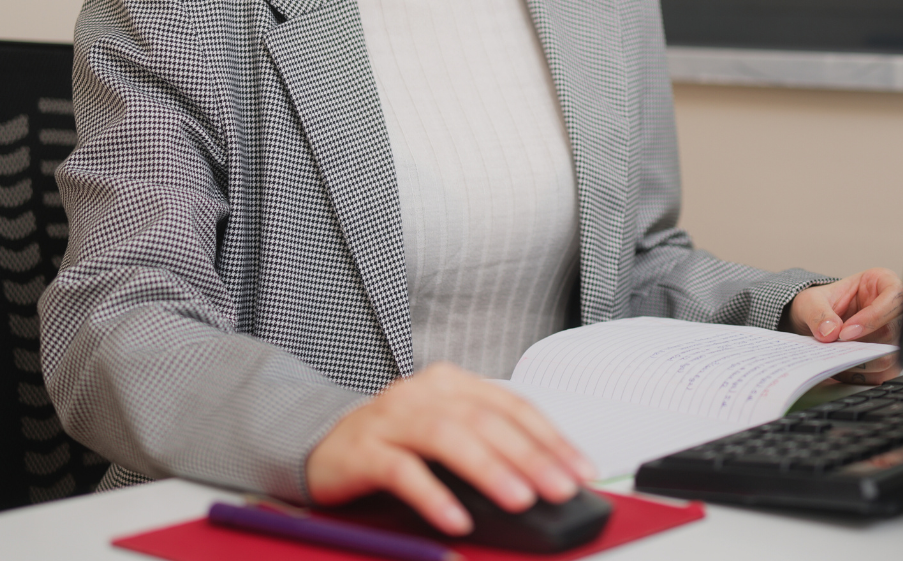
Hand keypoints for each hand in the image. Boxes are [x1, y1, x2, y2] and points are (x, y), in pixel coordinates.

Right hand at [305, 362, 595, 534]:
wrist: (320, 444)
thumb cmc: (393, 443)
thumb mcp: (444, 436)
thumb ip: (487, 447)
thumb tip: (545, 482)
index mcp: (450, 383)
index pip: (512, 405)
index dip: (551, 437)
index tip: (581, 469)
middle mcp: (422, 393)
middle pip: (485, 419)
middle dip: (530, 456)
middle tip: (560, 488)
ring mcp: (390, 419)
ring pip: (448, 436)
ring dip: (489, 469)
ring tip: (520, 500)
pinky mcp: (362, 450)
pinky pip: (403, 471)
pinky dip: (434, 496)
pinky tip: (456, 519)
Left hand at [788, 267, 902, 384]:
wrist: (812, 324)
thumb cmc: (817, 304)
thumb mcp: (810, 301)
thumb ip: (818, 312)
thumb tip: (830, 332)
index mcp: (881, 283)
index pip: (894, 298)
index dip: (874, 317)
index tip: (846, 332)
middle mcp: (892, 310)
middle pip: (895, 332)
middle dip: (863, 345)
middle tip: (837, 350)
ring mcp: (892, 336)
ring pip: (891, 356)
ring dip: (861, 363)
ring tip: (837, 358)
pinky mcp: (886, 358)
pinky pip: (883, 374)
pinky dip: (862, 376)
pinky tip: (843, 368)